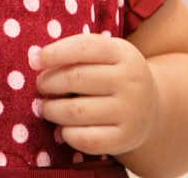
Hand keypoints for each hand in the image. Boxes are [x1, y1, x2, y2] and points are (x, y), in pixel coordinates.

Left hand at [31, 33, 160, 156]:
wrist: (153, 107)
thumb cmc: (115, 75)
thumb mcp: (107, 55)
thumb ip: (77, 53)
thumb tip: (36, 59)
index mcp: (123, 53)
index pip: (83, 47)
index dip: (54, 53)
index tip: (34, 61)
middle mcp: (130, 81)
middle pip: (76, 79)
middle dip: (49, 83)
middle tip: (40, 86)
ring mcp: (131, 111)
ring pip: (76, 111)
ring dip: (51, 110)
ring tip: (44, 107)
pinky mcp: (126, 138)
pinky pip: (86, 139)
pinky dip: (67, 134)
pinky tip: (62, 128)